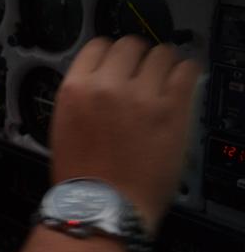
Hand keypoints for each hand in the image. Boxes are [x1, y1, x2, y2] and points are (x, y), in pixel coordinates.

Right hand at [50, 36, 200, 232]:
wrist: (104, 207)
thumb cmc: (82, 176)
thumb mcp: (64, 125)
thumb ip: (83, 96)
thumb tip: (103, 81)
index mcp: (75, 88)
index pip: (97, 46)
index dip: (110, 54)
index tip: (119, 63)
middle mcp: (107, 86)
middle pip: (129, 44)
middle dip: (137, 57)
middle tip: (143, 72)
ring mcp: (141, 96)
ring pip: (160, 53)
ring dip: (163, 63)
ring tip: (165, 77)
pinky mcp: (171, 110)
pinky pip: (186, 71)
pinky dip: (186, 71)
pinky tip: (183, 79)